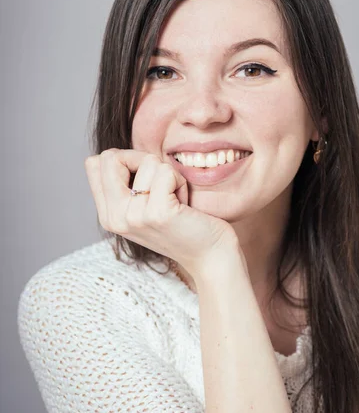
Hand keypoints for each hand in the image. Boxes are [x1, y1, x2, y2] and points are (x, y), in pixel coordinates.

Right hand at [84, 148, 239, 280]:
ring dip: (169, 175)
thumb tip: (116, 155)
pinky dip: (180, 181)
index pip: (94, 164)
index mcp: (108, 215)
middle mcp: (115, 217)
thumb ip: (125, 187)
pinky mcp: (157, 213)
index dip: (123, 159)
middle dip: (141, 158)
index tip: (145, 177)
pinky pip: (166, 172)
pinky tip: (184, 203)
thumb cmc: (182, 226)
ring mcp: (134, 216)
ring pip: (147, 162)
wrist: (209, 257)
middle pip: (110, 157)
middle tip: (161, 180)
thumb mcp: (143, 208)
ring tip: (175, 200)